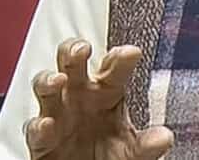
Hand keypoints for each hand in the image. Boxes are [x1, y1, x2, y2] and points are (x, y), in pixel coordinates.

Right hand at [25, 39, 173, 159]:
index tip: (131, 53)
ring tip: (58, 80)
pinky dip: (39, 126)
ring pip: (46, 88)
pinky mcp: (41, 140)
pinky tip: (47, 124)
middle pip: (72, 63)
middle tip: (82, 49)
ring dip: (49, 80)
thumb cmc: (108, 154)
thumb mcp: (132, 150)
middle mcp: (79, 96)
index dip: (120, 58)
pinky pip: (35, 129)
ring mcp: (58, 115)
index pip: (113, 68)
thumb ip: (146, 144)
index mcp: (106, 91)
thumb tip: (164, 137)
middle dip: (74, 50)